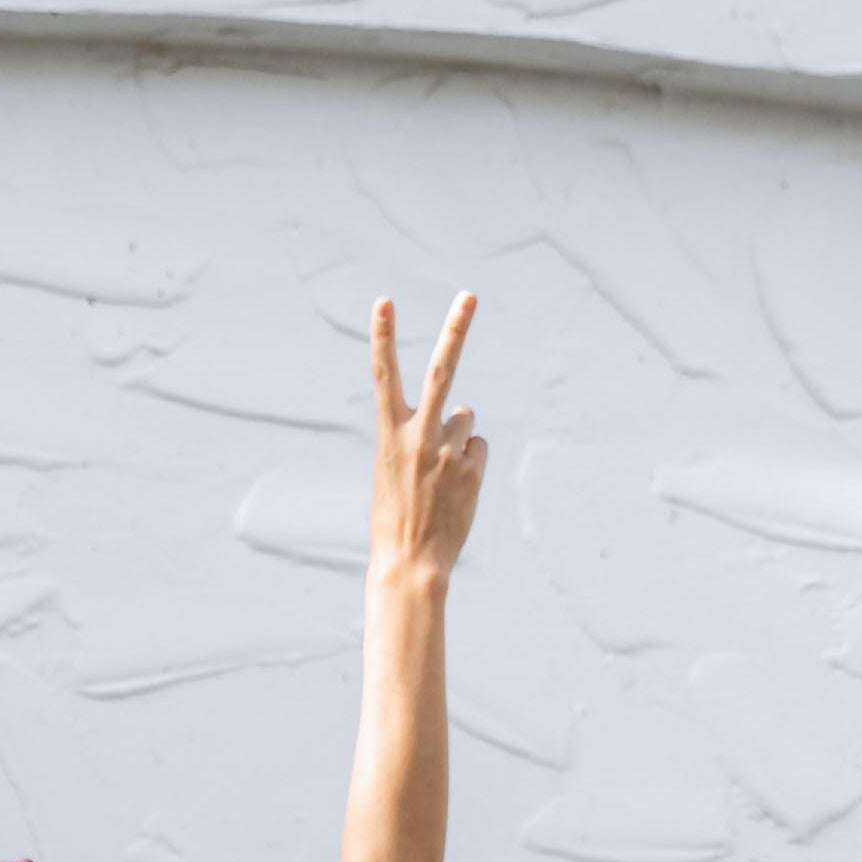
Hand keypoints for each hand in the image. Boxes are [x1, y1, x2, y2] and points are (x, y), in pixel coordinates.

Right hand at [368, 289, 485, 585]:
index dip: (383, 337)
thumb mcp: (393, 470)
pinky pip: (478, 448)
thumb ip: (421, 435)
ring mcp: (448, 451)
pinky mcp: (472, 469)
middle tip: (469, 296)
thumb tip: (465, 413)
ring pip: (466, 418)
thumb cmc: (395, 518)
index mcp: (389, 435)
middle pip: (442, 371)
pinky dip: (470, 462)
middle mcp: (420, 436)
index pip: (383, 376)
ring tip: (440, 474)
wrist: (410, 565)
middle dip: (456, 330)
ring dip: (458, 437)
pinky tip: (455, 487)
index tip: (384, 302)